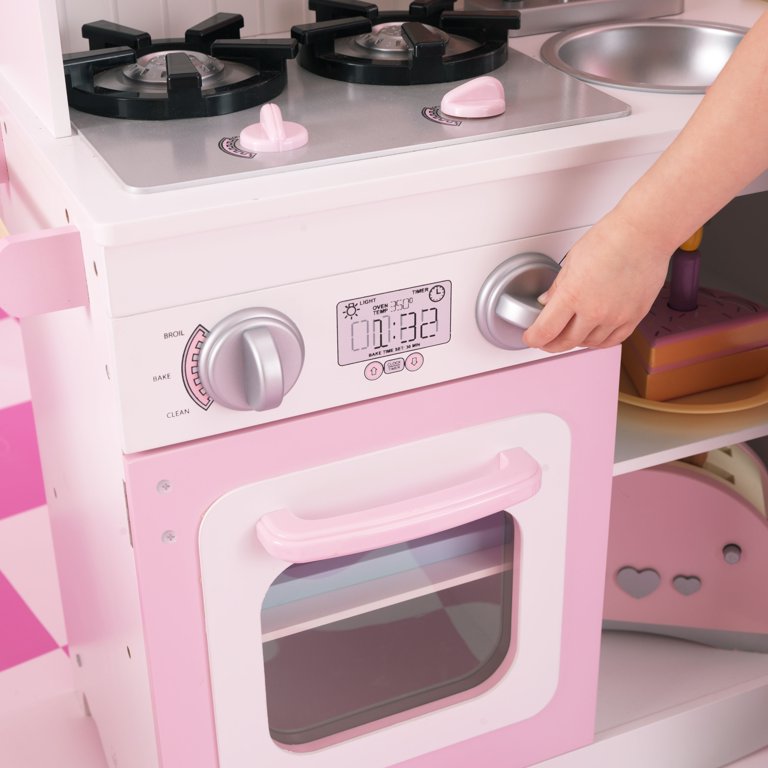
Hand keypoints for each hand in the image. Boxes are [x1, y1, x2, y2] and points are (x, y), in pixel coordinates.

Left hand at [522, 216, 671, 351]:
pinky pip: (612, 341)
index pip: (545, 331)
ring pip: (589, 343)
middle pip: (566, 342)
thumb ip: (557, 287)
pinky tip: (592, 335)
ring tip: (569, 333)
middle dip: (551, 344)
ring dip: (575, 342)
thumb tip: (546, 302)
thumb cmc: (610, 239)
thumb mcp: (571, 261)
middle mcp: (594, 310)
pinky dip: (598, 341)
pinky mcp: (634, 317)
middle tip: (546, 341)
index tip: (530, 338)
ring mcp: (616, 317)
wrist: (644, 234)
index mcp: (573, 294)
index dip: (533, 339)